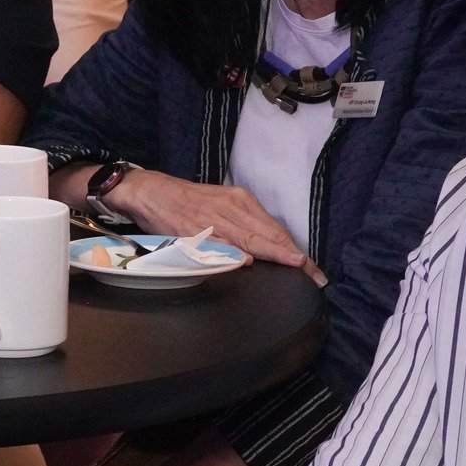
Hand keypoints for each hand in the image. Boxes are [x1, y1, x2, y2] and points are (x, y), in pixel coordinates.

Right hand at [106, 168, 325, 284]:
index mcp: (239, 200)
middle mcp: (229, 208)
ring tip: (295, 267)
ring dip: (273, 253)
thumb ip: (243, 224)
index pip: (274, 228)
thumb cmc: (186, 201)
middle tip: (315, 274)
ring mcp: (211, 220)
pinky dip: (232, 252)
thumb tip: (266, 249)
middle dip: (293, 256)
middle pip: (267, 234)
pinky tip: (246, 259)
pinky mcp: (192, 230)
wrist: (150, 191)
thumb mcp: (220, 205)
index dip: (294, 249)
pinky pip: (216, 243)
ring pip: (248, 238)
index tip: (313, 268)